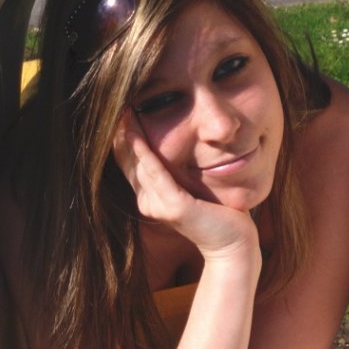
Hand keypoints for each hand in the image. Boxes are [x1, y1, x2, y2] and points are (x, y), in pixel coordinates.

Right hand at [113, 111, 261, 268]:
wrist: (232, 243)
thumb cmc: (215, 213)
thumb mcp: (189, 188)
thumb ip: (175, 173)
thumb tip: (171, 146)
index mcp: (150, 197)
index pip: (129, 163)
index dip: (121, 139)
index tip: (119, 112)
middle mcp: (148, 202)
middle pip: (128, 162)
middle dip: (121, 133)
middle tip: (115, 105)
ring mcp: (159, 206)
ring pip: (138, 164)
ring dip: (128, 138)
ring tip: (122, 113)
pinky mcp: (175, 207)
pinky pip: (157, 174)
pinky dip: (145, 153)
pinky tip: (136, 135)